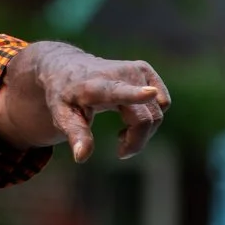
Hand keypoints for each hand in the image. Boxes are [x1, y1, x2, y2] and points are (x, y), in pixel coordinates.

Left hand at [0, 42, 169, 161]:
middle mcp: (120, 74)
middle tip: (121, 151)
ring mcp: (136, 70)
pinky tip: (132, 116)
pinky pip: (162, 103)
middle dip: (137, 140)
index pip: (118, 92)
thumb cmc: (63, 95)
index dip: (136, 95)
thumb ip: (75, 134)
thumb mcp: (61, 115)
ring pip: (157, 113)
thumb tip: (82, 157)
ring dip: (144, 130)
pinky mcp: (145, 70)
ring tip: (121, 132)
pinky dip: (151, 115)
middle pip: (145, 118)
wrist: (65, 67)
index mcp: (97, 86)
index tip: (149, 94)